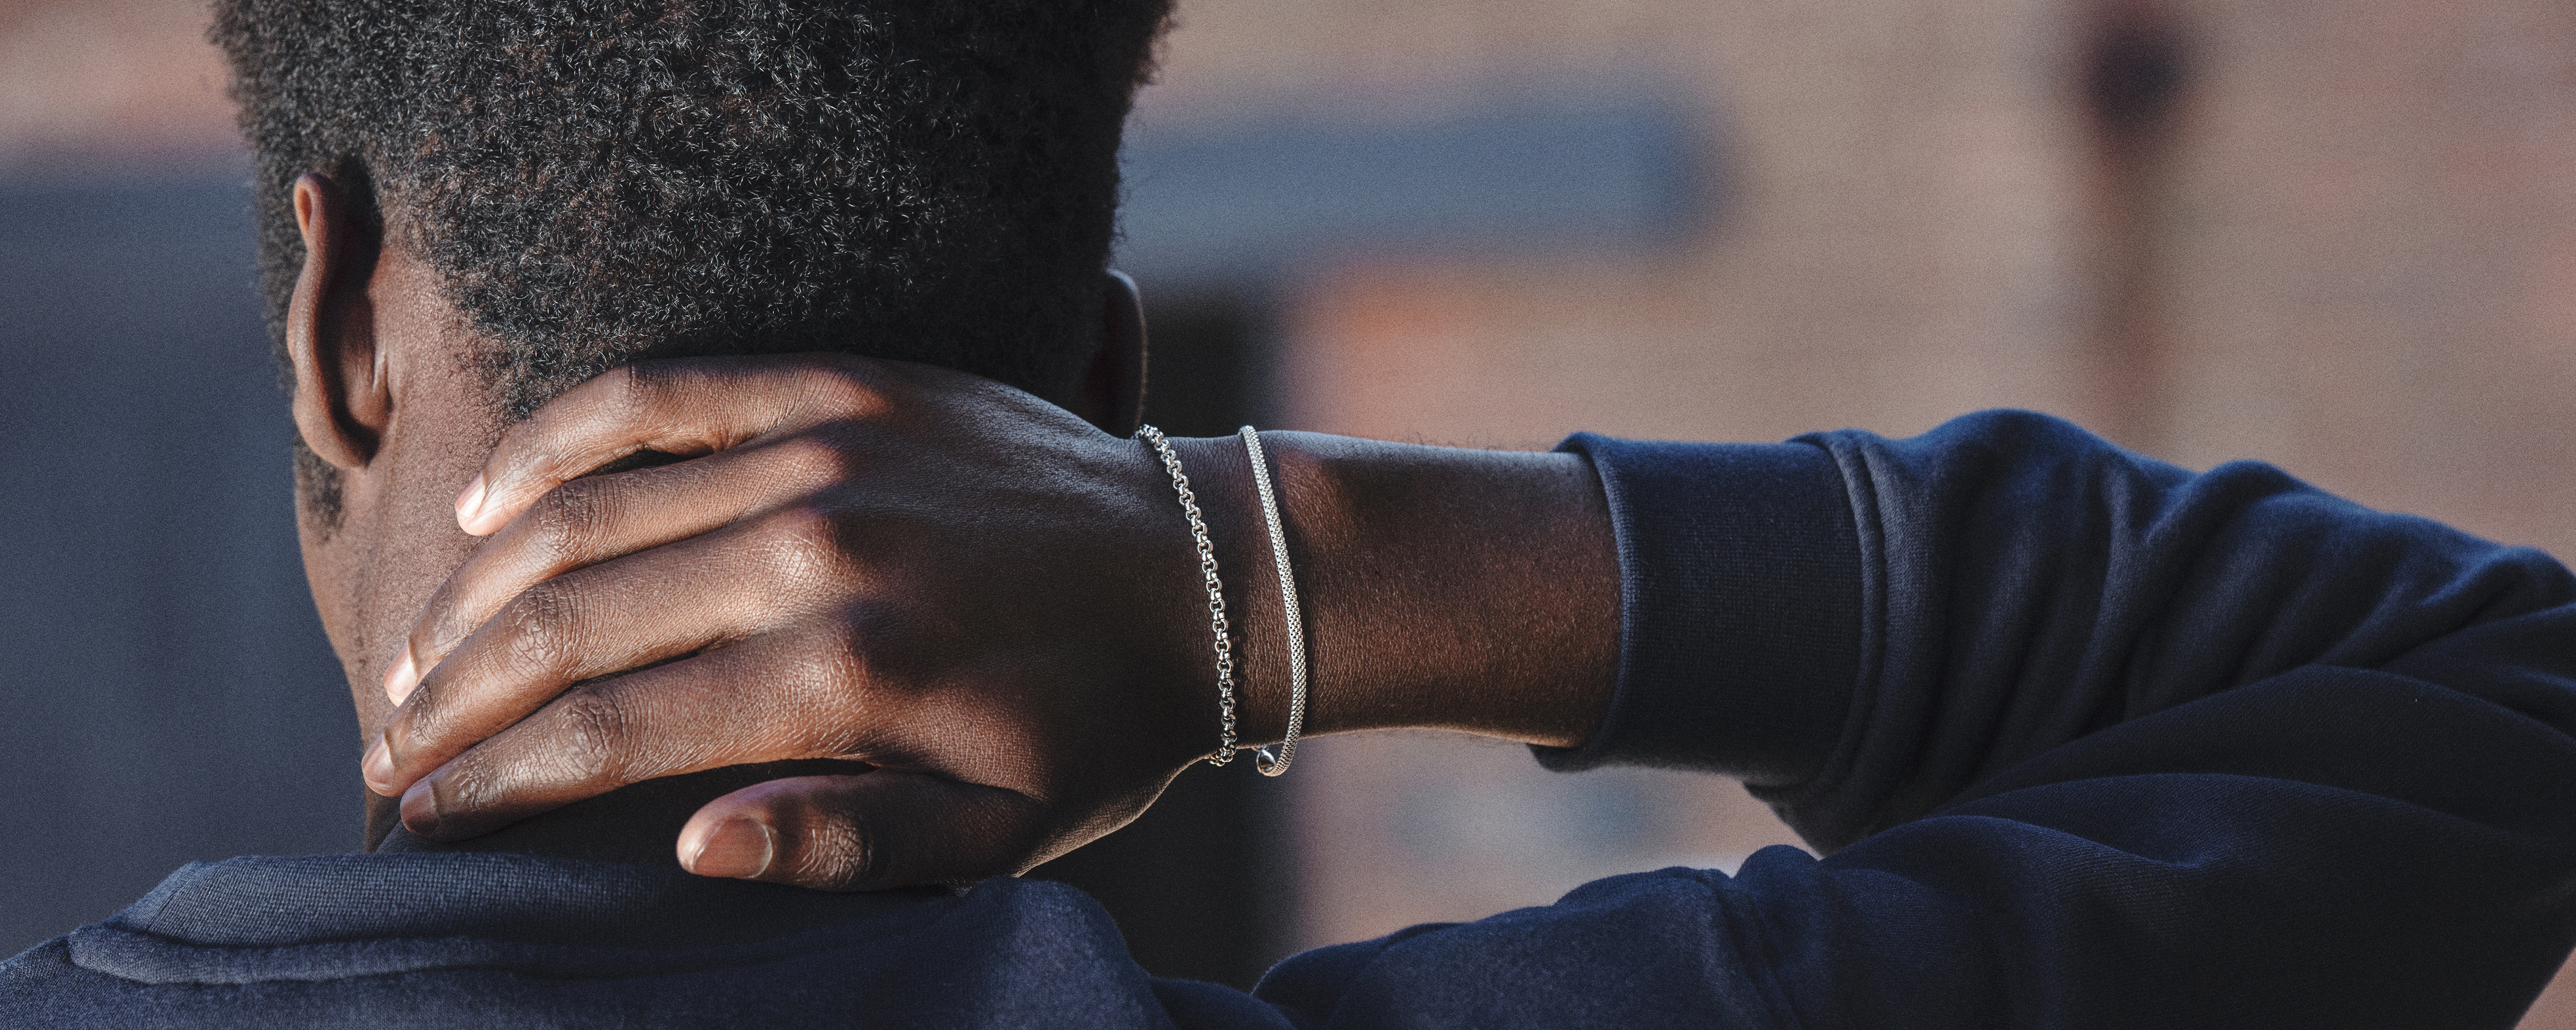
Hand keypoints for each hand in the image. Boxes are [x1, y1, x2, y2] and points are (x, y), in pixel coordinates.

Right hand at [361, 353, 1619, 889]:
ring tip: (416, 649)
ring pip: (589, 511)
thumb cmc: (1097, 726)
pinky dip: (560, 439)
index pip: (613, 731)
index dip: (496, 779)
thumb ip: (843, 844)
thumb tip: (685, 852)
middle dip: (459, 691)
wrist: (1204, 573)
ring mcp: (827, 450)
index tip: (420, 813)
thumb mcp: (999, 831)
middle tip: (390, 740)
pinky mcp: (845, 382)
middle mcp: (819, 550)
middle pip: (573, 622)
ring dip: (480, 584)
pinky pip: (663, 394)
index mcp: (848, 673)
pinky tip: (492, 495)